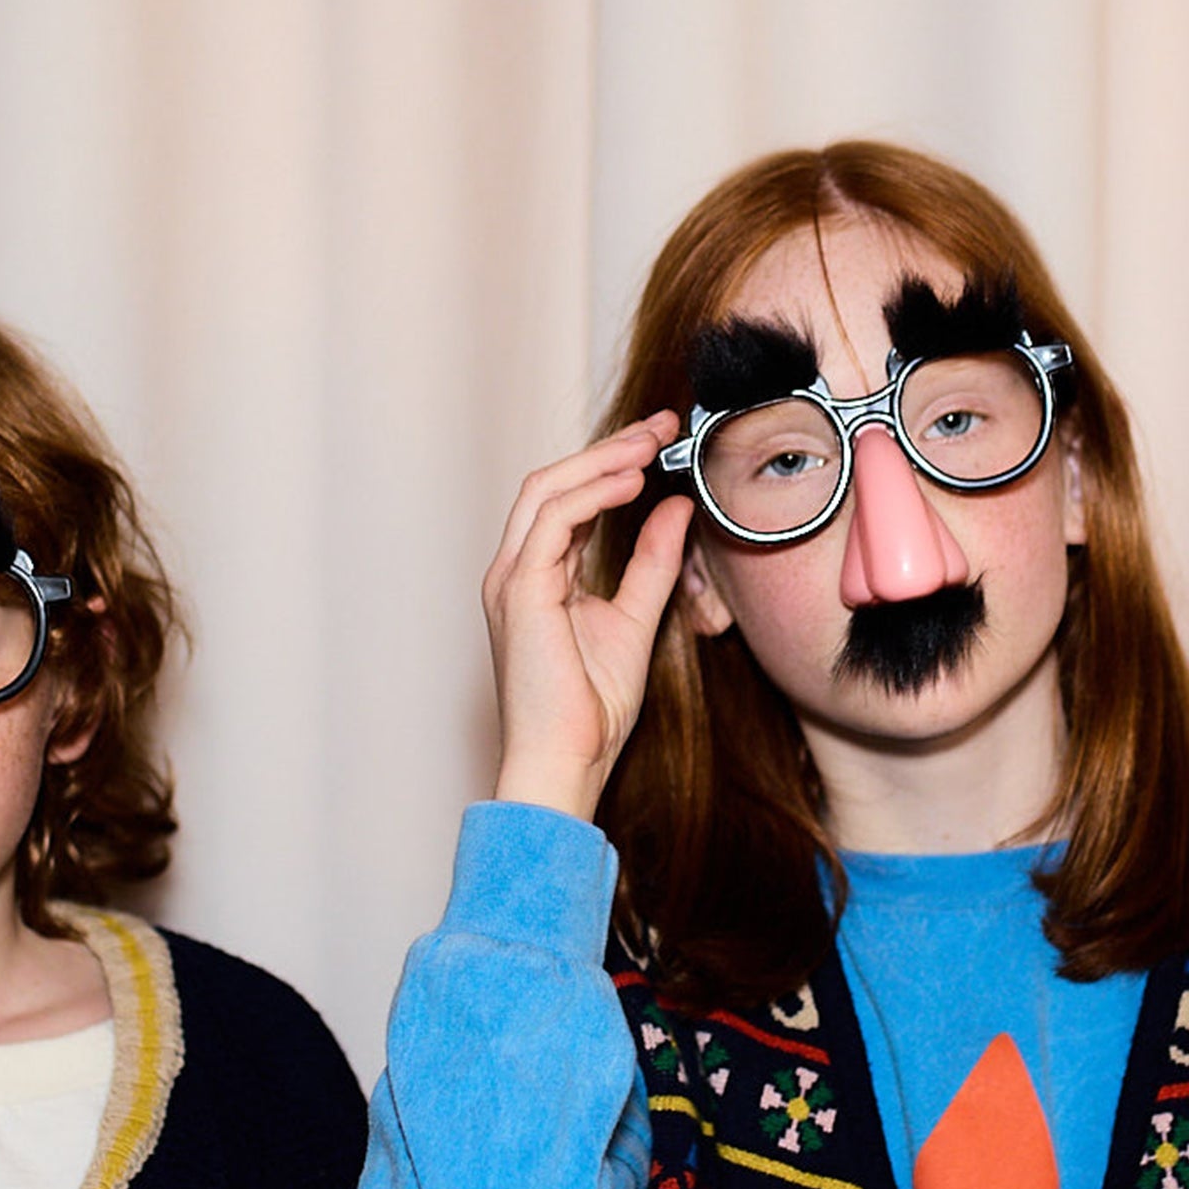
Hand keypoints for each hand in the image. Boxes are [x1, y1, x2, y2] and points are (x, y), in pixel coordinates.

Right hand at [481, 415, 693, 819]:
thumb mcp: (635, 620)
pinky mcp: (520, 591)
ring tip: (651, 443)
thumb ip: (653, 563)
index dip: (612, 465)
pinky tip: (633, 481)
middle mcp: (515, 572)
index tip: (661, 443)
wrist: (566, 762)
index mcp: (536, 579)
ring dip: (602, 459)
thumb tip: (677, 510)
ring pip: (546, 489)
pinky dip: (592, 492)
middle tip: (661, 426)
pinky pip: (552, 519)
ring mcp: (511, 579)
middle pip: (551, 482)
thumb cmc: (589, 712)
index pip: (567, 501)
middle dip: (608, 447)